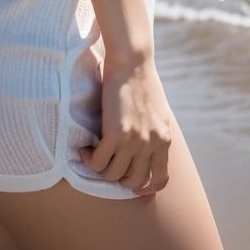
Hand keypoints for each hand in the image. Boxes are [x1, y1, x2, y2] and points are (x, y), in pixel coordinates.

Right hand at [77, 54, 172, 195]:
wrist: (132, 61)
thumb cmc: (142, 80)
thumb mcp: (159, 111)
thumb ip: (155, 131)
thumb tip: (145, 146)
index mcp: (164, 139)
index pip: (160, 179)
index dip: (145, 188)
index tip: (131, 185)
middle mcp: (152, 144)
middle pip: (133, 182)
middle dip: (118, 178)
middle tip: (107, 163)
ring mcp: (134, 141)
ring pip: (113, 175)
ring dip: (100, 168)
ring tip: (93, 153)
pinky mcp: (116, 134)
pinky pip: (98, 162)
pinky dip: (88, 159)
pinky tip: (84, 148)